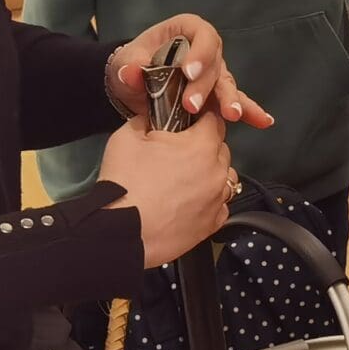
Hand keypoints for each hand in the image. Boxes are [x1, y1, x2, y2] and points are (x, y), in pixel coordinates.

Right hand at [98, 113, 236, 266]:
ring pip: (225, 178)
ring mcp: (217, 200)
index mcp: (201, 146)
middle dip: (204, 147)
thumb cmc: (125, 184)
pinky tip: (189, 201)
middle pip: (221, 150)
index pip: (214, 121)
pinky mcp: (212, 224)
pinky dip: (210, 201)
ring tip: (186, 179)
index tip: (189, 122)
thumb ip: (144, 121)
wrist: (123, 231)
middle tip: (178, 154)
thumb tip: (149, 118)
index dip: (200, 119)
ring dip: (211, 174)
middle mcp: (217, 172)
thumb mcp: (127, 138)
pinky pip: (221, 205)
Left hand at [105, 13, 273, 127]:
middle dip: (206, 86)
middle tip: (192, 105)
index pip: (201, 34)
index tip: (188, 72)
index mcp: (186, 31)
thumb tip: (131, 72)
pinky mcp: (216, 95)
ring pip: (225, 84)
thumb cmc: (134, 63)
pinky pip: (236, 101)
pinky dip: (249, 110)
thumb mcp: (126, 61)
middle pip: (215, 63)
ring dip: (229, 100)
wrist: (135, 84)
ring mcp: (214, 73)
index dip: (199, 52)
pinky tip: (264, 121)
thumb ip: (129, 66)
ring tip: (232, 115)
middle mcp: (205, 50)